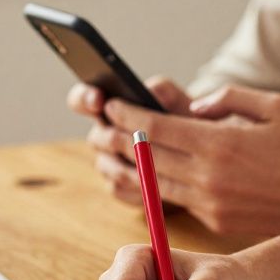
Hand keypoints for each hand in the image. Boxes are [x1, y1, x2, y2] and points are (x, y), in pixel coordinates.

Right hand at [67, 76, 193, 205]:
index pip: (82, 99)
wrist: (198, 151)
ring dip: (128, 165)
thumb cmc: (184, 118)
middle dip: (114, 138)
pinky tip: (157, 185)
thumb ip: (163, 90)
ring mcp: (108, 162)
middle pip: (96, 138)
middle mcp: (104, 134)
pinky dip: (136, 187)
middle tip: (136, 140)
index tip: (99, 99)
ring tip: (153, 165)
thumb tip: (150, 92)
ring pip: (106, 166)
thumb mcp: (178, 98)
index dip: (85, 98)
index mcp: (110, 107)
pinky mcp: (118, 186)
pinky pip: (119, 189)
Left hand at [95, 85, 279, 235]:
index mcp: (222, 142)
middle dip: (117, 140)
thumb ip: (231, 97)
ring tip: (107, 155)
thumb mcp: (275, 106)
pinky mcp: (216, 220)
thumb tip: (196, 104)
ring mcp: (211, 202)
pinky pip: (175, 201)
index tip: (111, 105)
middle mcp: (211, 175)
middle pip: (146, 157)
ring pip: (153, 184)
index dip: (127, 115)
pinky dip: (153, 188)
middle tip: (98, 128)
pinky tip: (141, 178)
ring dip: (126, 168)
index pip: (157, 128)